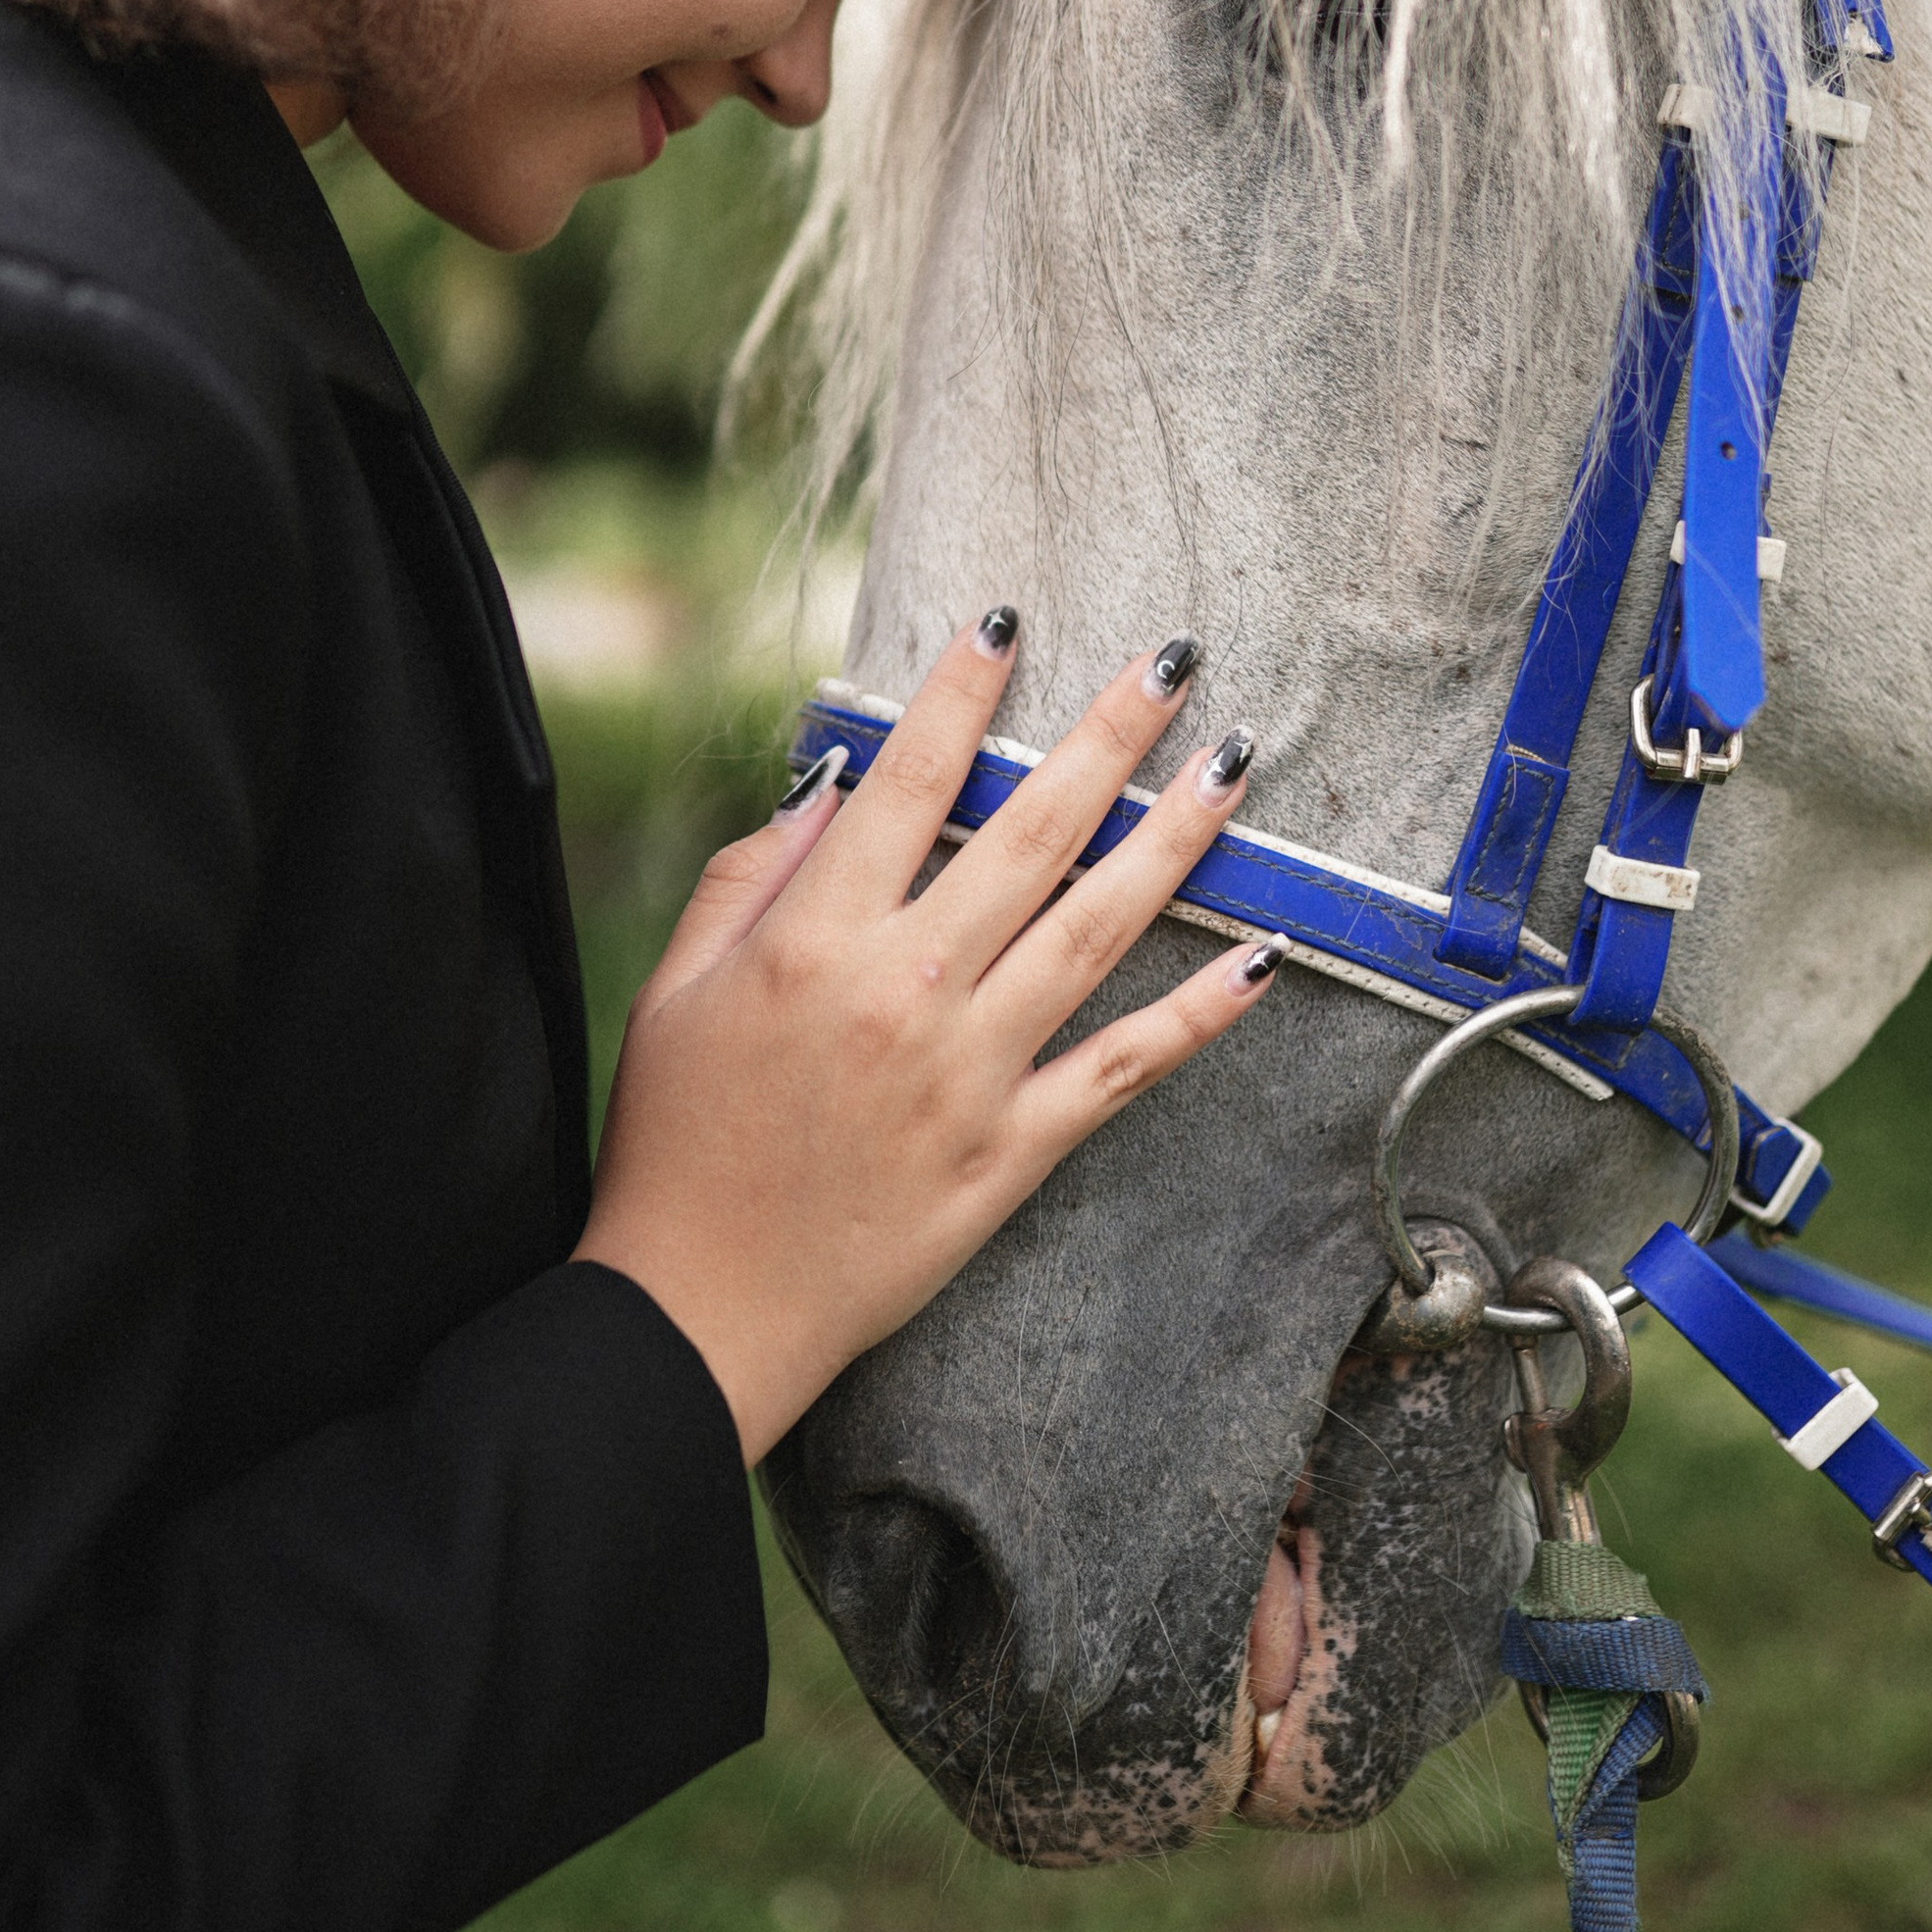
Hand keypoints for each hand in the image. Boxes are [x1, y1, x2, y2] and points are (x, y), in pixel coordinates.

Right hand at [574, 614, 1282, 1461]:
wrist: (695, 1309)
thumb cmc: (672, 1142)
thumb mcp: (675, 987)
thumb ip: (751, 875)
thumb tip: (832, 786)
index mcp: (815, 938)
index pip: (909, 780)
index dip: (963, 691)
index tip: (1008, 621)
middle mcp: (905, 990)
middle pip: (1031, 833)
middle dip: (1110, 735)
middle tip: (1173, 662)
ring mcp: (969, 1072)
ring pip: (1096, 930)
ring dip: (1175, 840)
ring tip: (1234, 768)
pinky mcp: (1010, 1151)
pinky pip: (1121, 1068)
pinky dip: (1197, 1014)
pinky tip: (1260, 957)